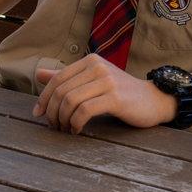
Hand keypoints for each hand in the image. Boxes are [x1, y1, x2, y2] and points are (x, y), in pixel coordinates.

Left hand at [34, 55, 175, 132]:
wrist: (153, 100)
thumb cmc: (121, 93)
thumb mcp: (93, 81)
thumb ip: (66, 78)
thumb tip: (38, 74)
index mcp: (89, 61)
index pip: (57, 78)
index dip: (44, 97)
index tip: (38, 114)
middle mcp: (97, 66)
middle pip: (61, 91)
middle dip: (52, 112)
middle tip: (53, 127)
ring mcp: (107, 81)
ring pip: (70, 101)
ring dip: (63, 120)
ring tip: (65, 129)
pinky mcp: (115, 97)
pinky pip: (84, 111)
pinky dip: (75, 123)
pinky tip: (77, 130)